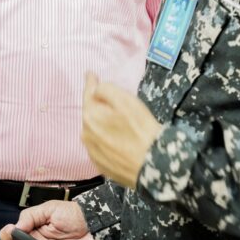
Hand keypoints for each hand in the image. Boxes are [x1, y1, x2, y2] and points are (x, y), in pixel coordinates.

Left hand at [82, 72, 161, 187]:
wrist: (154, 166)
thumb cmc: (141, 129)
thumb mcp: (126, 100)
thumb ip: (106, 89)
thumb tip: (96, 90)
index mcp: (90, 116)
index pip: (88, 94)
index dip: (90, 82)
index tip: (90, 74)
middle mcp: (86, 134)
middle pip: (92, 114)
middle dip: (99, 107)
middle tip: (115, 104)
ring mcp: (92, 152)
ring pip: (95, 131)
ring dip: (103, 125)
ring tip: (120, 126)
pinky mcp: (101, 166)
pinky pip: (101, 147)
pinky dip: (107, 141)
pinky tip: (120, 142)